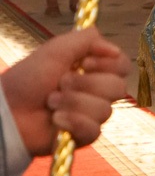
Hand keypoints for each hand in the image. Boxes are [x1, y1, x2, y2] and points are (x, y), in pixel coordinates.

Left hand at [1, 27, 130, 153]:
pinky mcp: (83, 136)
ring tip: (51, 102)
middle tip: (61, 83)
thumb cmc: (29, 78)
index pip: (122, 66)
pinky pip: (94, 130)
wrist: (9, 110)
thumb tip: (114, 48)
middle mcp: (96, 90)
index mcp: (93, 68)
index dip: (108, 64)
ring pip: (104, 110)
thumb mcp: (57, 49)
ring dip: (74, 103)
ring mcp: (91, 114)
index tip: (85, 63)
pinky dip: (73, 122)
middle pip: (118, 88)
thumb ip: (87, 39)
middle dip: (87, 84)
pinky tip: (56, 119)